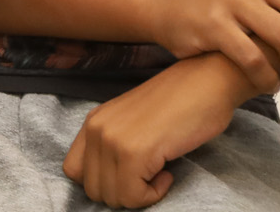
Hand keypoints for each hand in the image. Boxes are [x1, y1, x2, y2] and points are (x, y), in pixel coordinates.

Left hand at [64, 56, 245, 207]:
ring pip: (113, 198)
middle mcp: (97, 130)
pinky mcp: (134, 153)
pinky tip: (167, 173)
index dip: (102, 181)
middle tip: (148, 175)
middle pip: (93, 189)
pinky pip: (134, 196)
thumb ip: (112, 144)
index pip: (73, 170)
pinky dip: (153, 194)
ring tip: (159, 170)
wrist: (206, 82)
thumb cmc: (180, 102)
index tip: (128, 175)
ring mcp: (113, 141)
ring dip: (139, 194)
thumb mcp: (132, 121)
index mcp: (93, 121)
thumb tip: (109, 180)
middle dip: (123, 192)